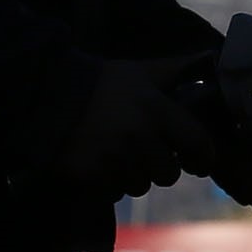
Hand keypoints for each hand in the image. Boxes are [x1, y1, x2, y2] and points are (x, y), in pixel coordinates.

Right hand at [58, 61, 223, 198]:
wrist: (45, 93)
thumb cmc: (98, 80)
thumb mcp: (138, 71)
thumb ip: (173, 70)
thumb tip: (206, 60)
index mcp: (157, 112)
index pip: (198, 145)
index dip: (202, 156)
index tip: (198, 161)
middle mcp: (141, 139)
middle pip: (169, 174)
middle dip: (162, 167)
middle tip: (149, 154)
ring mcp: (116, 161)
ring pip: (141, 185)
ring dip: (135, 175)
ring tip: (121, 157)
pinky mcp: (92, 176)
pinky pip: (114, 192)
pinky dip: (111, 183)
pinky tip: (102, 164)